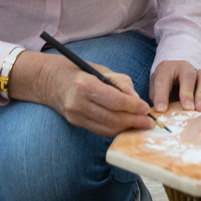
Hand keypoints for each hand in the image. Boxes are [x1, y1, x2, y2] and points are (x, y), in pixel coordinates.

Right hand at [12, 51, 153, 136]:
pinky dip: (116, 130)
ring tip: (141, 125)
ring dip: (127, 128)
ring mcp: (75, 116)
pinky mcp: (76, 123)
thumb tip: (137, 100)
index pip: (114, 100)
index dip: (132, 107)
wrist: (51, 81)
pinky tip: (127, 126)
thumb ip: (121, 83)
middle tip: (149, 121)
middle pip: (111, 117)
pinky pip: (100, 130)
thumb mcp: (102, 70)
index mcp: (85, 85)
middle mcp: (78, 103)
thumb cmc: (80, 71)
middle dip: (133, 121)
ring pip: (107, 127)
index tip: (146, 108)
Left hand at [150, 60, 200, 111]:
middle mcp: (184, 68)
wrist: (175, 69)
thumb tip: (156, 115)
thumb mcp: (155, 87)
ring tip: (200, 108)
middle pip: (188, 77)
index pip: (163, 80)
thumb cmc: (164, 81)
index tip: (160, 109)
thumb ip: (156, 98)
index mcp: (166, 69)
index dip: (161, 95)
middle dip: (187, 93)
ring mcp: (198, 73)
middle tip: (187, 107)